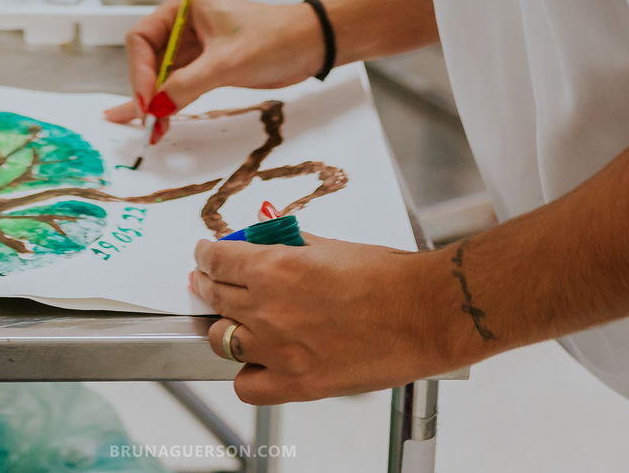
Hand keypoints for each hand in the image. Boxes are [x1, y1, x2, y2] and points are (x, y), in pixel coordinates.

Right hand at [102, 0, 325, 126]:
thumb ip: (187, 84)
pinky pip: (178, 86)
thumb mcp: (227, 62)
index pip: (141, 39)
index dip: (138, 71)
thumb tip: (155, 107)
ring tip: (147, 130)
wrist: (309, 44)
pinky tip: (154, 122)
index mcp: (182, 9)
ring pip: (161, 76)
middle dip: (145, 90)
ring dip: (155, 102)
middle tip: (146, 121)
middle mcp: (182, 25)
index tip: (146, 101)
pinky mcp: (206, 67)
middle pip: (147, 59)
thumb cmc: (274, 37)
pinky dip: (168, 104)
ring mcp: (194, 47)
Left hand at [190, 232, 456, 402]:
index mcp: (276, 268)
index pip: (217, 260)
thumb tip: (269, 243)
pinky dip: (247, 373)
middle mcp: (269, 310)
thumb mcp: (330, 245)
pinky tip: (259, 359)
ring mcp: (280, 351)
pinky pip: (247, 385)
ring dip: (224, 325)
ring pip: (221, 340)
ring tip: (236, 318)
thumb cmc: (386, 276)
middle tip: (209, 278)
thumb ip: (291, 246)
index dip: (205, 255)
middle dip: (207, 283)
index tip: (205, 254)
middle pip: (214, 296)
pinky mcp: (299, 384)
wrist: (423, 313)